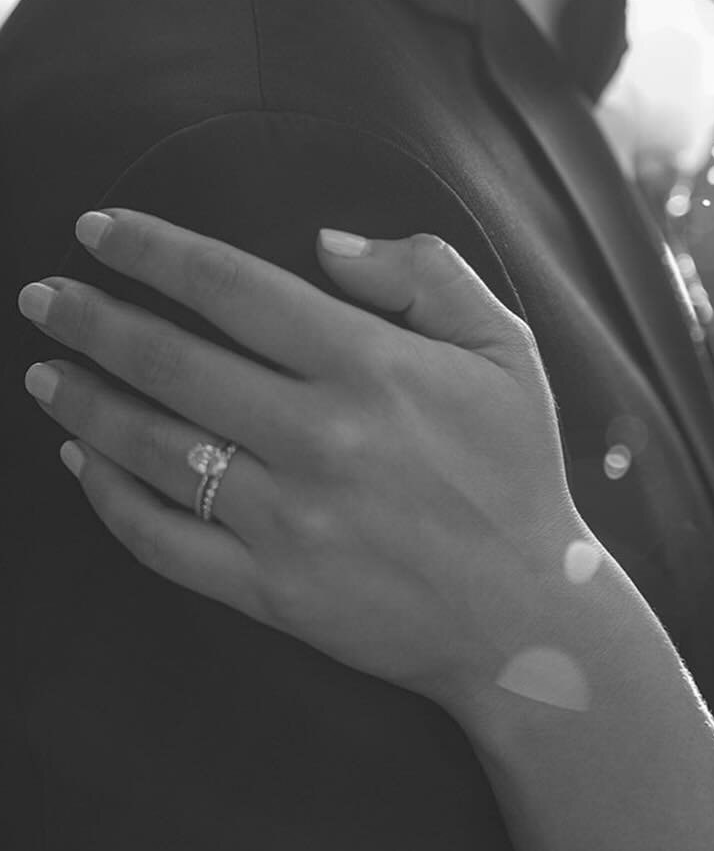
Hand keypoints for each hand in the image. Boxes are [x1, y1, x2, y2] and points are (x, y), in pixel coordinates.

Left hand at [18, 212, 604, 707]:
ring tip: (45, 372)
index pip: (234, 288)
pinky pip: (164, 540)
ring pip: (153, 448)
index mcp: (373, 368)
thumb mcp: (506, 350)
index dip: (154, 252)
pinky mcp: (271, 591)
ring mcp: (289, 521)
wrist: (527, 618)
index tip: (99, 232)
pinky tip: (84, 461)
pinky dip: (110, 498)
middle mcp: (319, 439)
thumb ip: (427, 275)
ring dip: (84, 401)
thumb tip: (326, 244)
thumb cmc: (517, 474)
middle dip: (91, 320)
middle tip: (43, 296)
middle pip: (171, 362)